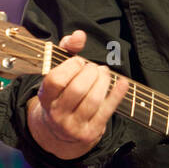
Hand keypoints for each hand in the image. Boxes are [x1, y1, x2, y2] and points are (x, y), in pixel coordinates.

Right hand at [26, 29, 128, 159]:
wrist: (61, 131)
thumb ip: (67, 49)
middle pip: (77, 89)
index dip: (71, 66)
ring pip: (93, 100)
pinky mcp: (90, 132)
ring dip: (104, 81)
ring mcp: (73, 126)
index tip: (80, 62)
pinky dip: (117, 94)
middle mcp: (56, 113)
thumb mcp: (59, 72)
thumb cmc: (63, 92)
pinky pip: (107, 111)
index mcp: (45, 97)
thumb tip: (79, 35)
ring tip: (104, 74)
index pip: (55, 80)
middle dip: (91, 73)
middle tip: (94, 68)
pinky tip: (123, 82)